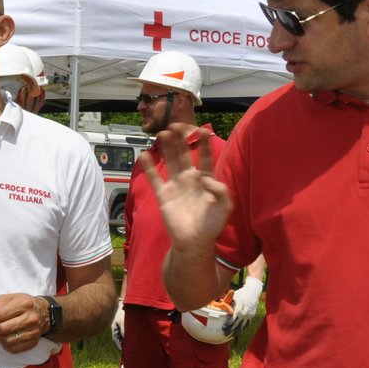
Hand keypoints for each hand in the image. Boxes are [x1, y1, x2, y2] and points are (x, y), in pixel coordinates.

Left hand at [0, 293, 48, 353]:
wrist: (43, 312)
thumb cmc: (21, 304)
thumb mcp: (8, 299)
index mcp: (23, 304)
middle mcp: (30, 318)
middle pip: (2, 329)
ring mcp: (33, 332)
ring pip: (6, 341)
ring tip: (1, 332)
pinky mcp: (33, 342)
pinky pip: (13, 349)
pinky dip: (6, 344)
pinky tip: (8, 337)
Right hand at [143, 123, 231, 252]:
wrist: (194, 242)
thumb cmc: (212, 225)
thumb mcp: (224, 207)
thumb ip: (220, 191)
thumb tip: (207, 178)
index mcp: (206, 180)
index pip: (205, 158)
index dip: (204, 145)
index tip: (203, 130)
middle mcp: (189, 179)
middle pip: (184, 155)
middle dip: (181, 140)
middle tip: (176, 125)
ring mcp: (175, 186)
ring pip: (169, 162)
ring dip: (166, 148)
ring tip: (163, 134)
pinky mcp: (163, 195)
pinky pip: (155, 178)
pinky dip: (149, 167)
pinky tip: (144, 155)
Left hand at [227, 276, 262, 335]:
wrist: (253, 291)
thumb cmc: (241, 293)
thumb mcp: (234, 297)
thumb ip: (228, 303)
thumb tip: (219, 304)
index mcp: (239, 309)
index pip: (232, 320)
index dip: (227, 325)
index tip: (223, 327)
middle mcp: (244, 313)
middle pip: (237, 325)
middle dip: (231, 330)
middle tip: (225, 334)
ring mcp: (249, 315)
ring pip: (243, 326)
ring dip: (237, 331)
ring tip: (233, 336)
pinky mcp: (252, 315)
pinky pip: (247, 323)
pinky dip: (243, 327)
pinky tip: (240, 330)